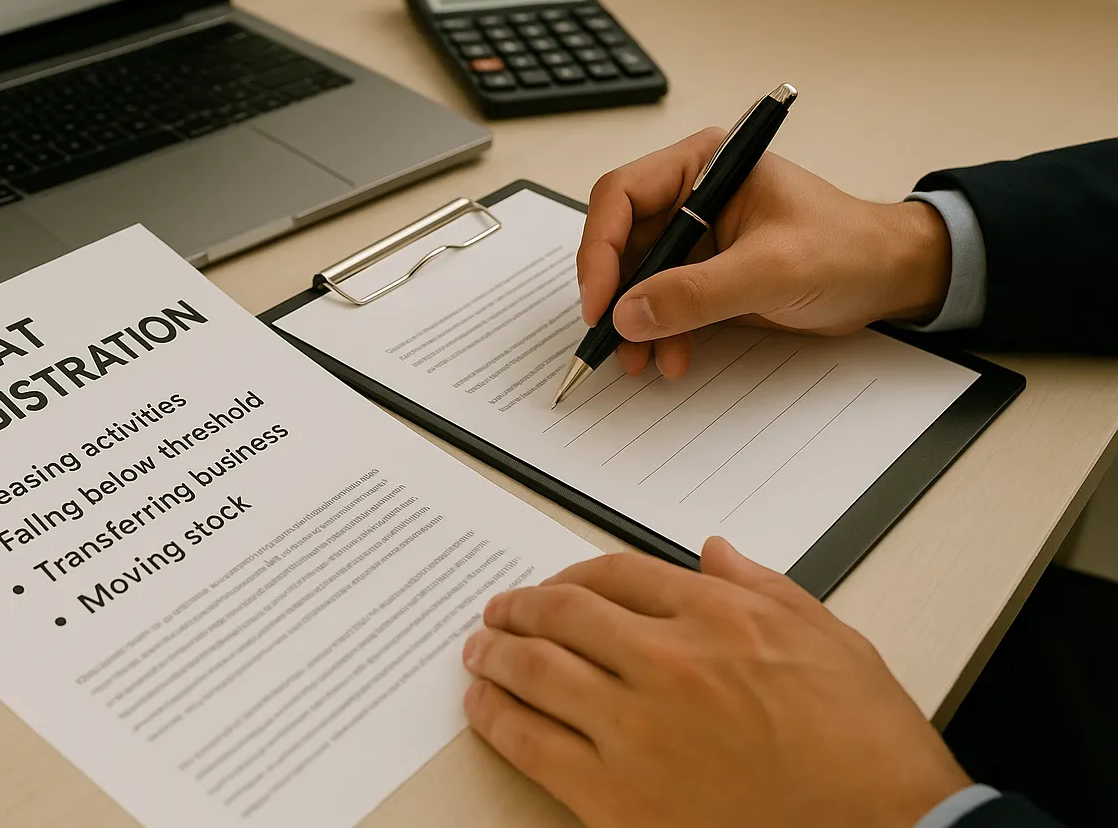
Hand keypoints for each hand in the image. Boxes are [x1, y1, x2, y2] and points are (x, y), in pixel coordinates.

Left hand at [462, 539, 969, 827]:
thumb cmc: (870, 748)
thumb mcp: (831, 639)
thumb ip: (765, 586)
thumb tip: (716, 552)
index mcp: (720, 617)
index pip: (619, 575)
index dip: (575, 576)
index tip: (557, 586)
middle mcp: (669, 662)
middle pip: (564, 615)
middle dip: (521, 607)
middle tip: (499, 610)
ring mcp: (637, 730)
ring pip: (537, 672)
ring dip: (496, 654)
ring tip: (479, 651)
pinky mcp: (617, 796)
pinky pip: (533, 745)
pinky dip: (498, 719)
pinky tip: (485, 706)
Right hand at [578, 128, 951, 377]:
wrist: (891, 278)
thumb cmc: (848, 249)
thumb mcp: (771, 270)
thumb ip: (696, 292)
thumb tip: (629, 314)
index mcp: (702, 164)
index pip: (621, 195)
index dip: (601, 248)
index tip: (601, 301)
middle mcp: (691, 194)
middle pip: (621, 239)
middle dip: (615, 294)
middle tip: (612, 339)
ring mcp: (696, 235)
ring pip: (636, 277)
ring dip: (634, 321)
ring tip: (641, 360)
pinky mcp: (705, 272)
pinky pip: (662, 301)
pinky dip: (659, 331)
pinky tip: (671, 357)